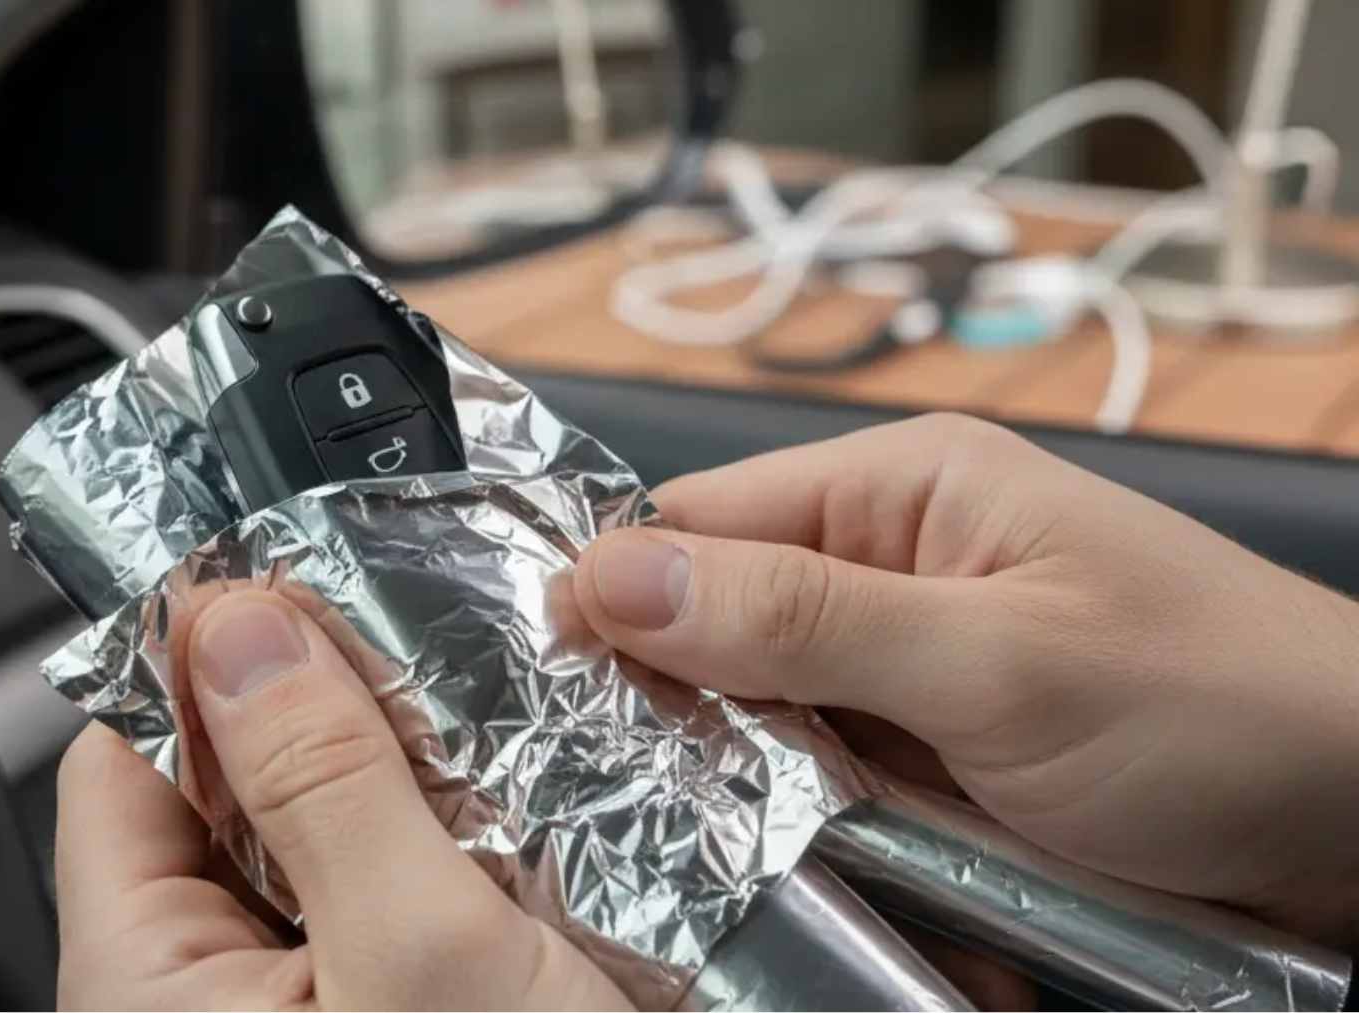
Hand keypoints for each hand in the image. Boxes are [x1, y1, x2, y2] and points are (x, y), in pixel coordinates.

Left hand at [54, 590, 629, 1010]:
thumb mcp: (421, 952)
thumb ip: (322, 779)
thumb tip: (234, 620)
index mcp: (147, 990)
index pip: (124, 761)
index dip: (196, 657)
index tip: (288, 573)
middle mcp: (203, 1002)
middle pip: (229, 790)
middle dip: (325, 710)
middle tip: (420, 635)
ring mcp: (299, 1008)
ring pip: (323, 838)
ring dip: (401, 776)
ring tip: (486, 716)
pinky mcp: (384, 1010)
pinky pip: (386, 895)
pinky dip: (444, 842)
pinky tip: (516, 809)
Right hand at [573, 413, 1358, 948]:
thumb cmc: (1222, 709)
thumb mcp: (998, 664)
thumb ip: (801, 617)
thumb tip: (613, 573)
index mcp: (903, 488)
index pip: (697, 520)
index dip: (618, 603)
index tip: (553, 702)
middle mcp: (897, 561)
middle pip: (719, 630)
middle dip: (693, 723)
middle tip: (674, 807)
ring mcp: (917, 664)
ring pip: (767, 723)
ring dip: (762, 798)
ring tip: (775, 852)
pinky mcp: (940, 750)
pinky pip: (832, 787)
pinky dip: (825, 841)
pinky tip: (842, 878)